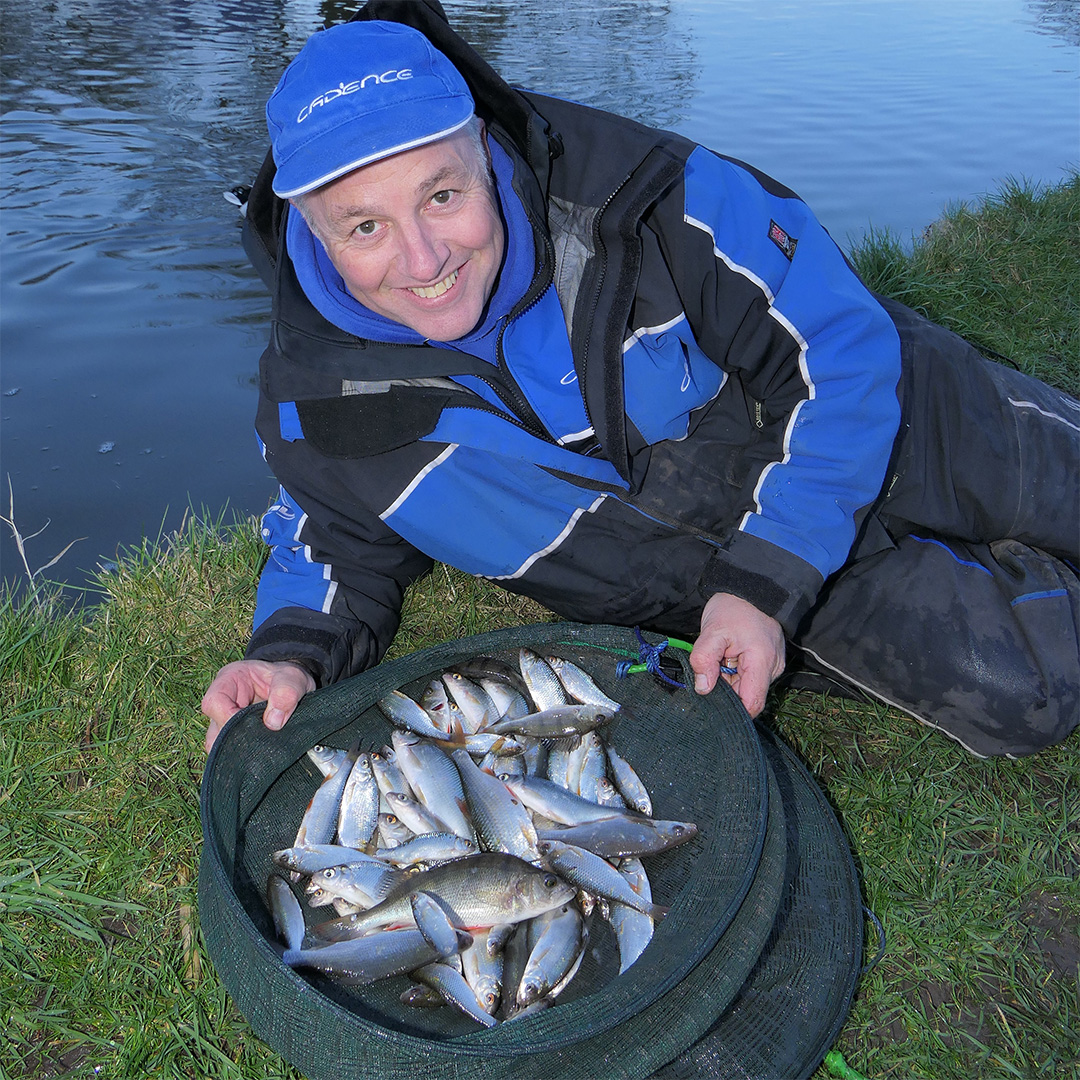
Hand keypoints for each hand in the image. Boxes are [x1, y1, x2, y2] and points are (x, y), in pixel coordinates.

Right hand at [201, 659, 315, 752]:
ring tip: (263, 750)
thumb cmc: (288, 677)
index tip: (253, 727)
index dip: (228, 718)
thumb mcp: (293, 678)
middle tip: (261, 744)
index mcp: (229, 680)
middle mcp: (223, 702)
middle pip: (213, 730)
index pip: (214, 702)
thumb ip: (286, 693)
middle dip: (236, 741)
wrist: (294, 686)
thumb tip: (273, 723)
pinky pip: (232, 752)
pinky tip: (262, 755)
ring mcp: (227, 721)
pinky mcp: (237, 735)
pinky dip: (245, 756)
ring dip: (240, 752)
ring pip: (220, 746)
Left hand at [689, 592, 785, 716]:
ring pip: (748, 686)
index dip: (733, 710)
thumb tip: (703, 689)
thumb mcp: (712, 631)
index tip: (712, 701)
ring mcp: (773, 665)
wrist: (750, 589)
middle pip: (748, 696)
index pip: (752, 704)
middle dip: (727, 690)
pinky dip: (736, 672)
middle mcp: (773, 668)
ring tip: (721, 658)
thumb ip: (704, 660)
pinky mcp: (768, 661)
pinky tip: (728, 657)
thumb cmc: (733, 609)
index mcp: (762, 663)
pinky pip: (751, 676)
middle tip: (711, 670)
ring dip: (730, 680)